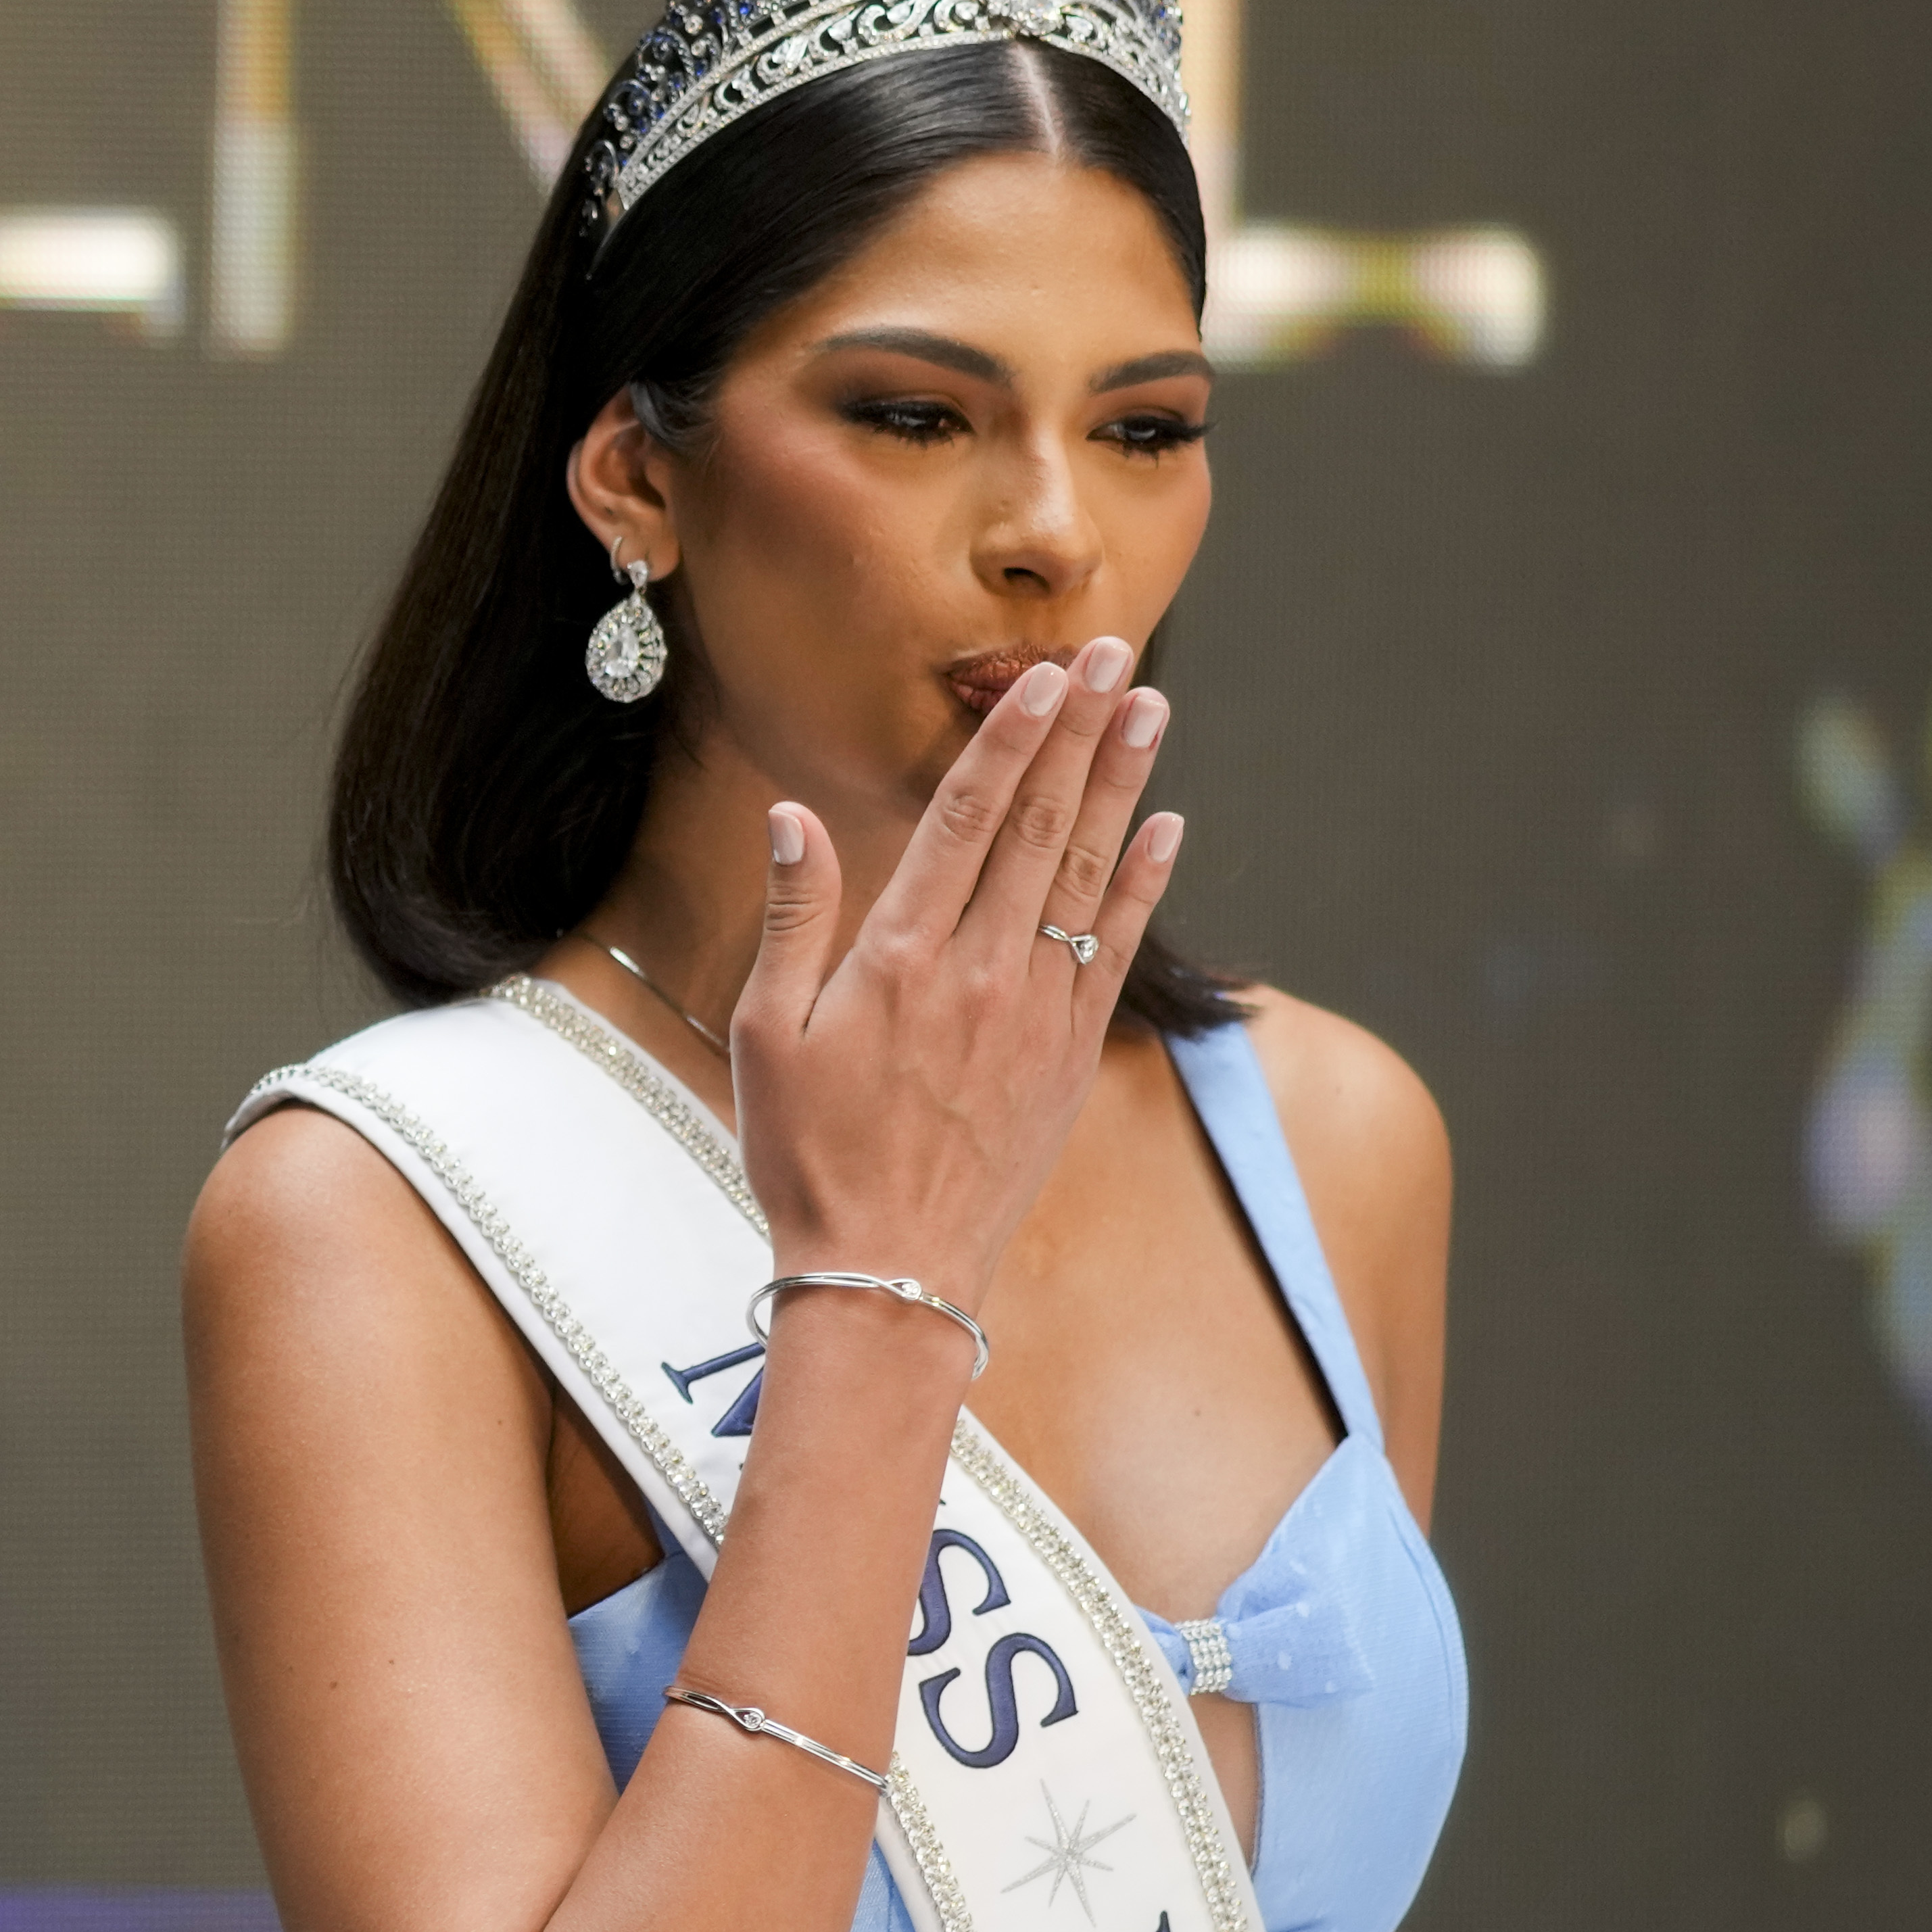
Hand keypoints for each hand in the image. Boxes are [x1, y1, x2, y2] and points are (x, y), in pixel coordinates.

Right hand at [729, 638, 1182, 1314]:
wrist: (889, 1275)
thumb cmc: (808, 1154)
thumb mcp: (766, 1034)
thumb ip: (793, 918)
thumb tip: (793, 818)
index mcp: (900, 960)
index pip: (965, 819)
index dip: (1010, 739)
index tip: (1045, 675)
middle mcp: (981, 974)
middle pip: (1039, 828)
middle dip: (1079, 734)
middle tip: (1119, 656)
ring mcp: (1035, 1015)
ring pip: (1086, 875)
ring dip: (1122, 786)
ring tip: (1151, 711)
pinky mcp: (1067, 1056)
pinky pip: (1115, 951)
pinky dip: (1141, 885)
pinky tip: (1165, 829)